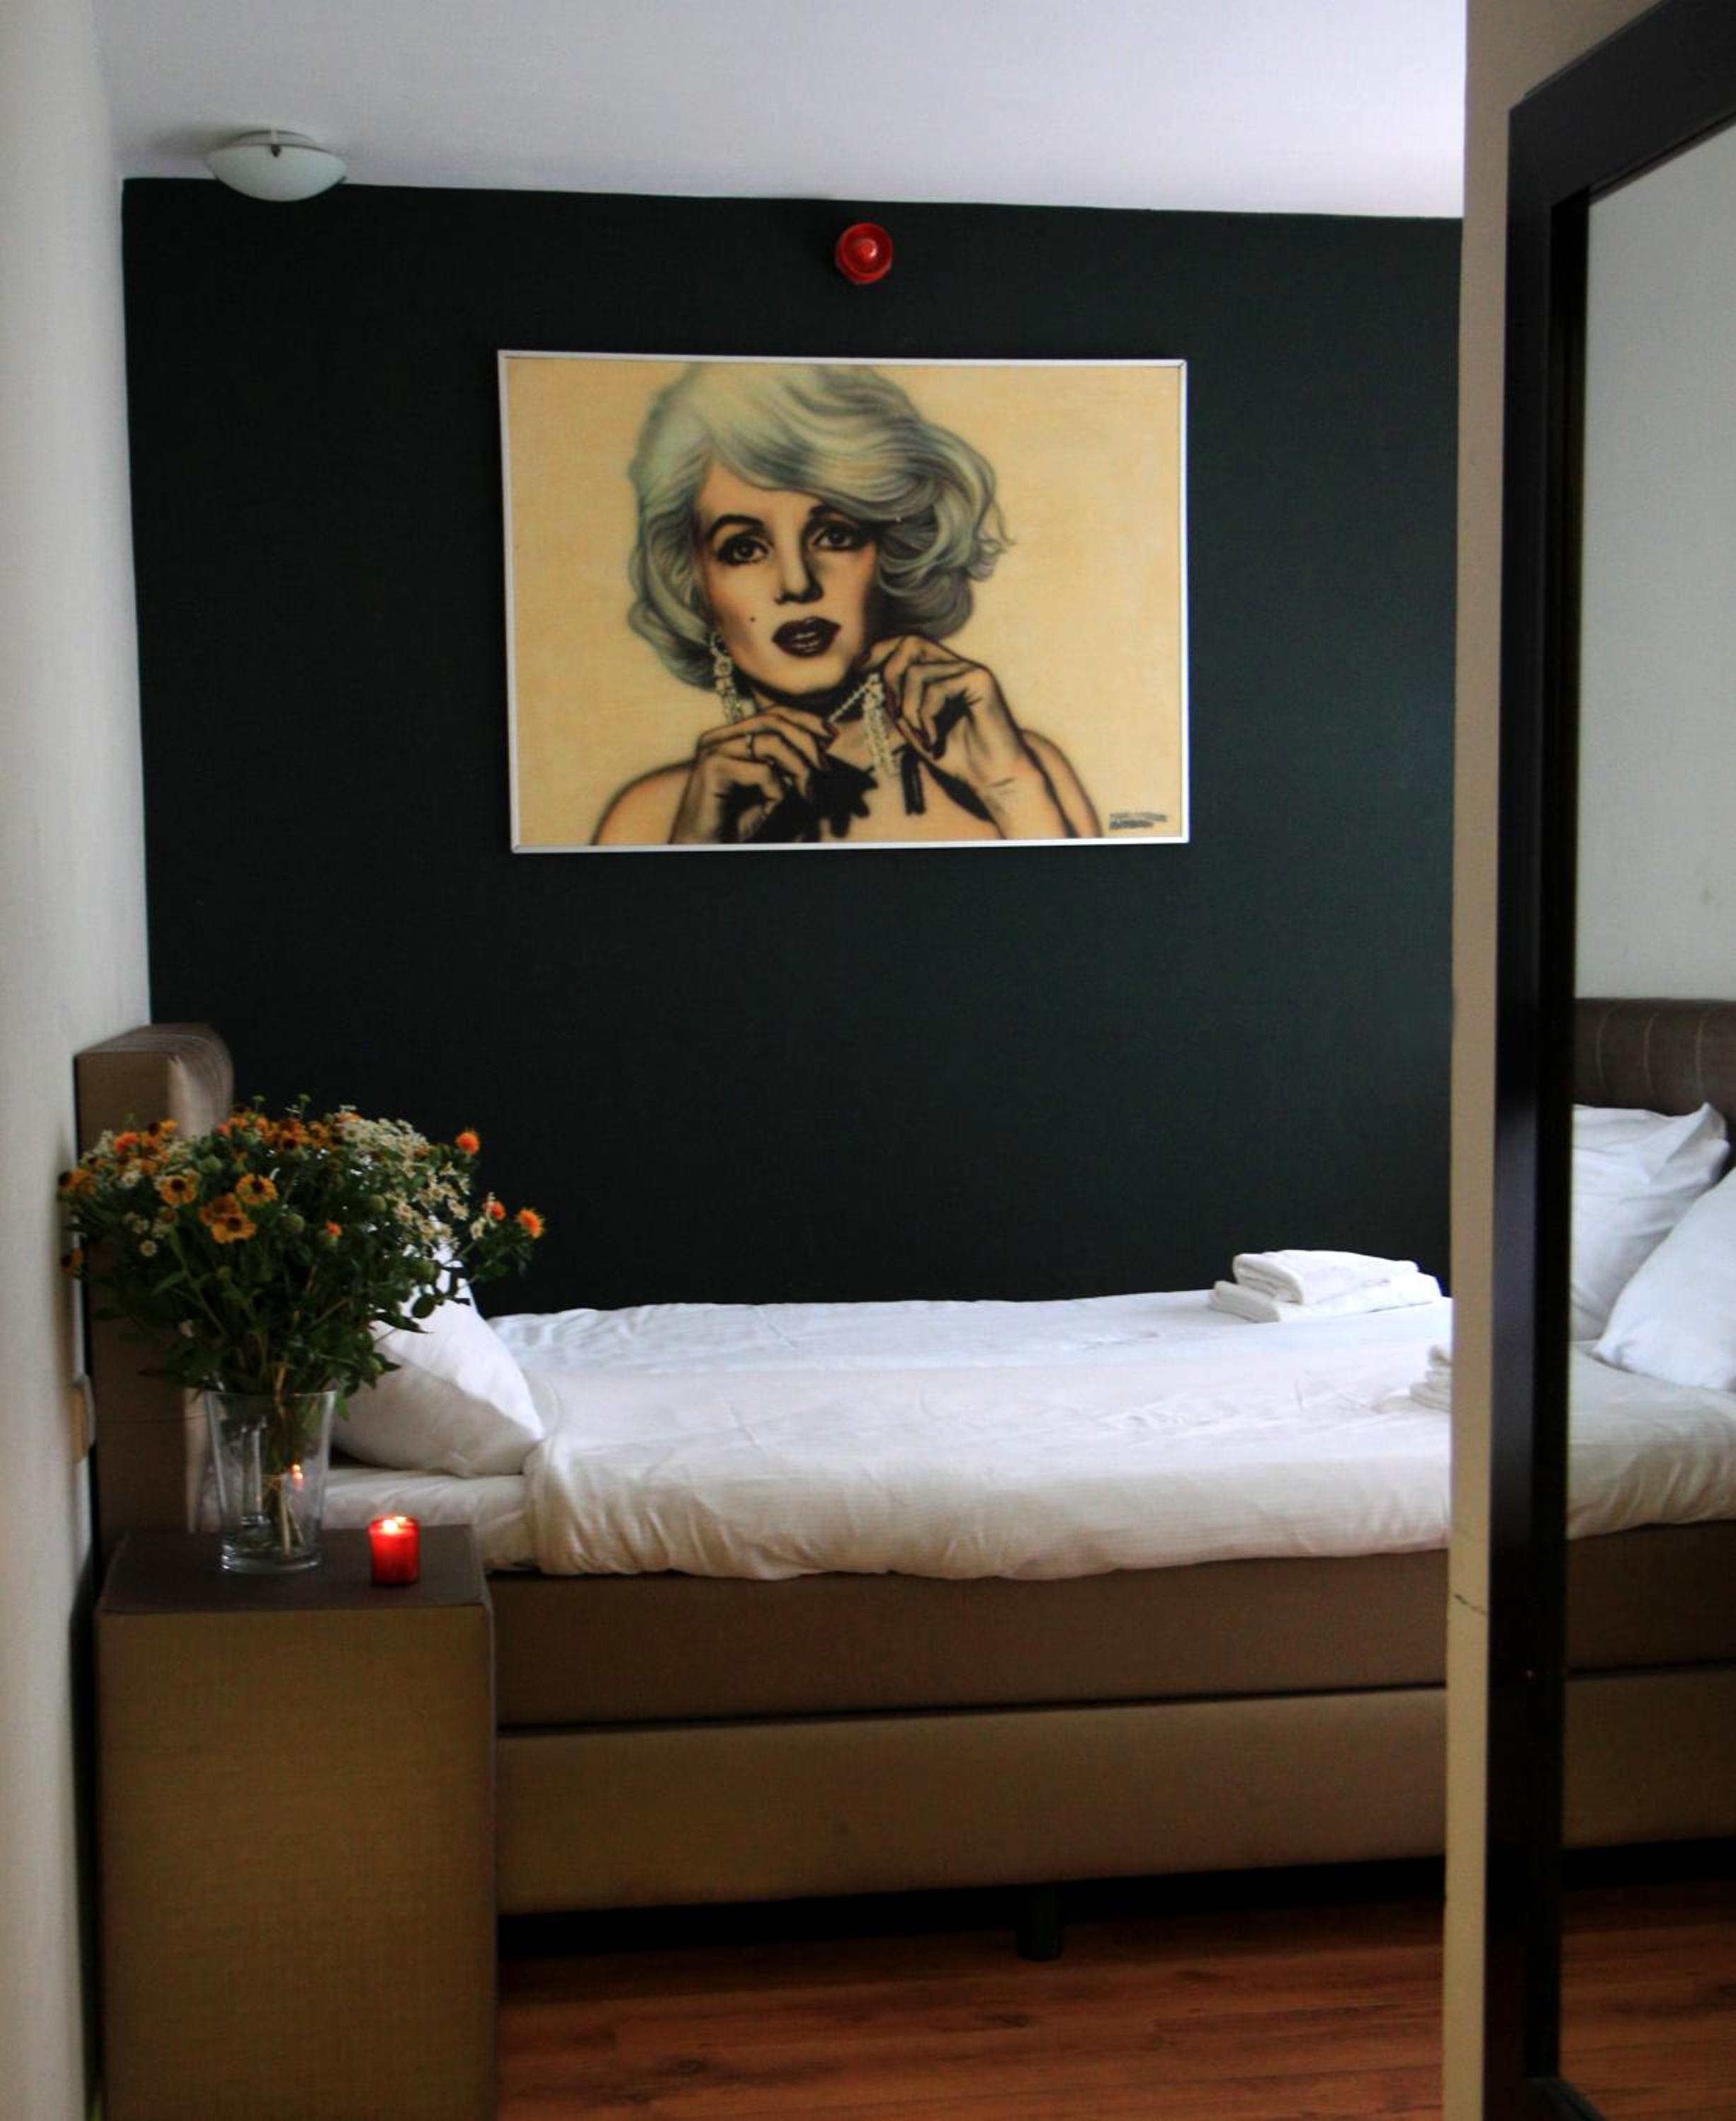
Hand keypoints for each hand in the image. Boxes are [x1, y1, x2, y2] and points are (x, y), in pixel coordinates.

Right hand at [668, 707, 832, 843]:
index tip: (832, 736)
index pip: (773, 713)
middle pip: (775, 720)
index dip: (805, 720)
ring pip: (772, 743)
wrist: (703, 846)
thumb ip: (785, 766)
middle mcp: (720, 737)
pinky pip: (761, 771)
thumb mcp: (768, 788)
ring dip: (799, 767)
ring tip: (808, 792)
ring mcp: (714, 750)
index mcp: (730, 736)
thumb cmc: (733, 821)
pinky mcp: (712, 768)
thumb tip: (818, 750)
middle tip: (825, 768)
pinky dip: (776, 788)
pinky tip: (775, 803)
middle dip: (808, 742)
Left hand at [866, 634, 1061, 831]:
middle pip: (911, 643)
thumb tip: (870, 677)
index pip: (909, 643)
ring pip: (918, 672)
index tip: (860, 670)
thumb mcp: (915, 727)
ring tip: (920, 736)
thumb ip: (897, 702)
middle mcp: (957, 666)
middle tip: (892, 709)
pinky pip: (936, 689)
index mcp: (943, 672)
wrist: (993, 778)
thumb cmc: (957, 756)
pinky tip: (934, 739)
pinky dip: (926, 717)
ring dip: (908, 709)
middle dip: (890, 673)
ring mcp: (970, 670)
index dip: (881, 650)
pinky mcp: (981, 681)